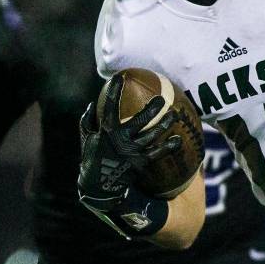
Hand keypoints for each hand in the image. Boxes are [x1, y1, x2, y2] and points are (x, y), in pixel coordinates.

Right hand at [77, 75, 180, 211]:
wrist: (99, 186)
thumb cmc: (92, 159)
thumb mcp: (86, 139)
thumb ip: (87, 121)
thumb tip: (91, 104)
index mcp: (105, 131)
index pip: (109, 107)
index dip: (114, 92)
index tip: (119, 77)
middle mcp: (120, 139)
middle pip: (139, 120)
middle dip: (151, 108)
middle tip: (161, 99)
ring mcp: (131, 151)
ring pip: (152, 135)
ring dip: (165, 124)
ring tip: (176, 115)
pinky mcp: (140, 162)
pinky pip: (157, 153)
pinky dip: (168, 146)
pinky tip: (178, 139)